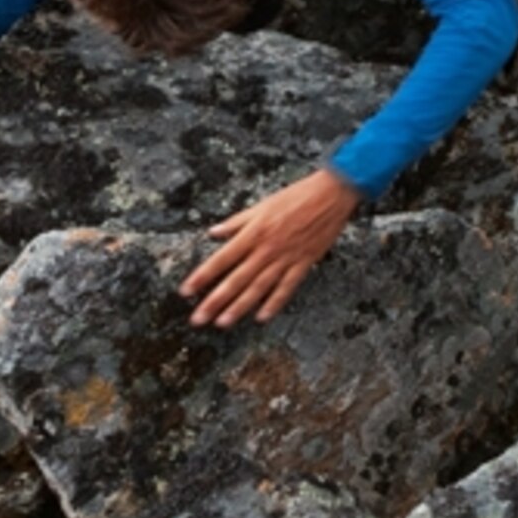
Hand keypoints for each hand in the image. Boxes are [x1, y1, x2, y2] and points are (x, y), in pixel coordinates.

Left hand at [181, 168, 361, 327]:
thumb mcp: (262, 205)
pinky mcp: (304, 263)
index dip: (202, 276)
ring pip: (258, 287)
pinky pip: (287, 287)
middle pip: (236, 279)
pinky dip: (274, 303)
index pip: (222, 259)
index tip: (186, 291)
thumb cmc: (296, 196)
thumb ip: (237, 221)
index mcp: (254, 232)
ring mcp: (286, 258)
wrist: (331, 195)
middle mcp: (267, 249)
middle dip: (215, 300)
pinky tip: (262, 317)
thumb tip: (214, 232)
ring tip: (222, 323)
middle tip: (198, 319)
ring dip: (239, 307)